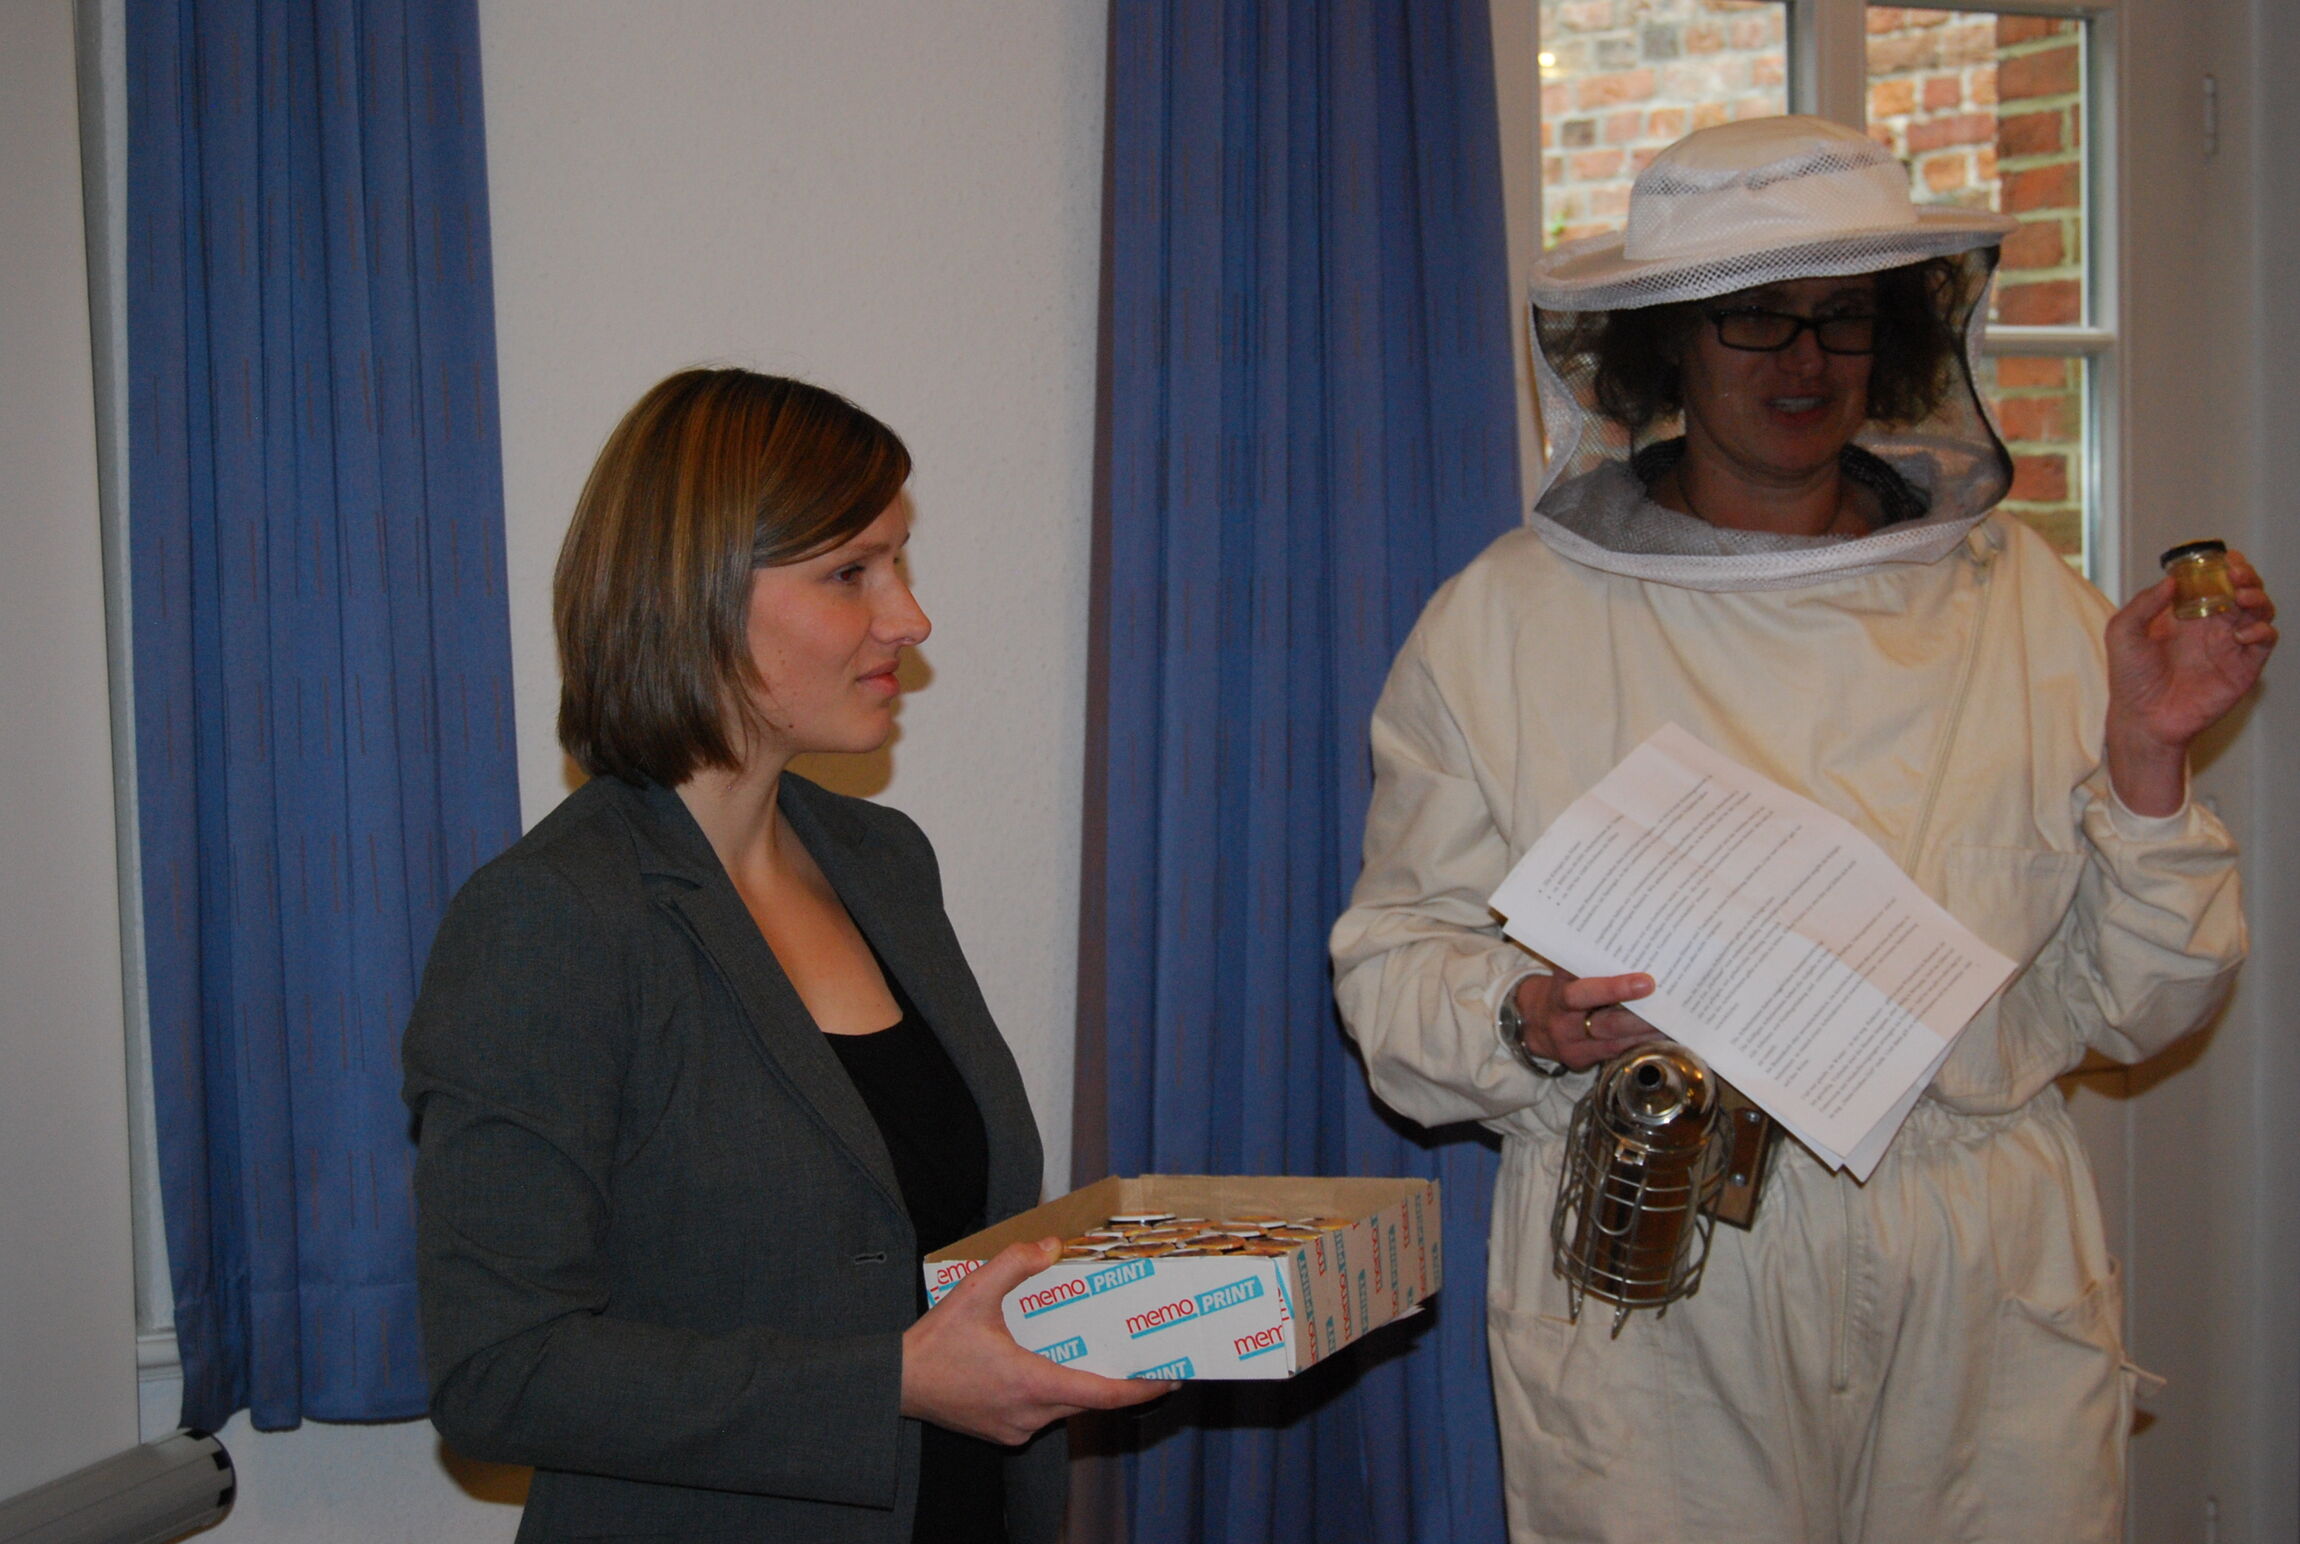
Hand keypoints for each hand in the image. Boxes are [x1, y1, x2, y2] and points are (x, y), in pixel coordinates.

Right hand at [901, 1238, 1175, 1445]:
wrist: (895, 1384)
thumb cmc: (934, 1344)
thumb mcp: (973, 1291)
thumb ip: (1014, 1263)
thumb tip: (1052, 1245)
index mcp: (1031, 1384)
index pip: (1101, 1395)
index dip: (1139, 1389)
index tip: (1167, 1380)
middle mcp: (1029, 1415)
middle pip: (1087, 1401)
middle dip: (1117, 1383)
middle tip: (1142, 1359)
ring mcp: (1015, 1428)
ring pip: (1064, 1408)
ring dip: (1079, 1385)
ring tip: (1094, 1354)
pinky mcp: (1002, 1432)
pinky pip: (1040, 1414)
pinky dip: (1052, 1393)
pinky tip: (1047, 1367)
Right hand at [1511, 970, 1661, 1071]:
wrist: (1533, 1022)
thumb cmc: (1562, 989)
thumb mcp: (1566, 973)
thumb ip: (1590, 964)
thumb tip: (1635, 949)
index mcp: (1560, 992)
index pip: (1583, 992)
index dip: (1614, 989)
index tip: (1646, 982)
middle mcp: (1564, 1020)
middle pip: (1606, 1022)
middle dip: (1643, 1017)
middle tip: (1670, 1007)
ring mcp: (1571, 1044)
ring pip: (1616, 1041)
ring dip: (1647, 1033)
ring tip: (1674, 1022)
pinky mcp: (1580, 1060)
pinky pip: (1616, 1054)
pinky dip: (1639, 1045)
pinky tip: (1661, 1037)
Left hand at [2103, 549, 2277, 814]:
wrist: (2143, 717)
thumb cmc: (2130, 678)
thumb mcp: (2123, 633)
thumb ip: (2144, 603)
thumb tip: (2171, 580)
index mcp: (2187, 615)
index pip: (2214, 582)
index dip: (2222, 568)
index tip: (2223, 558)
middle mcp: (2212, 627)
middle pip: (2242, 591)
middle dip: (2246, 577)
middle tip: (2237, 573)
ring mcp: (2230, 646)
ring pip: (2259, 611)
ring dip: (2258, 598)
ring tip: (2242, 597)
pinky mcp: (2243, 667)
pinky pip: (2265, 641)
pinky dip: (2262, 631)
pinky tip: (2240, 633)